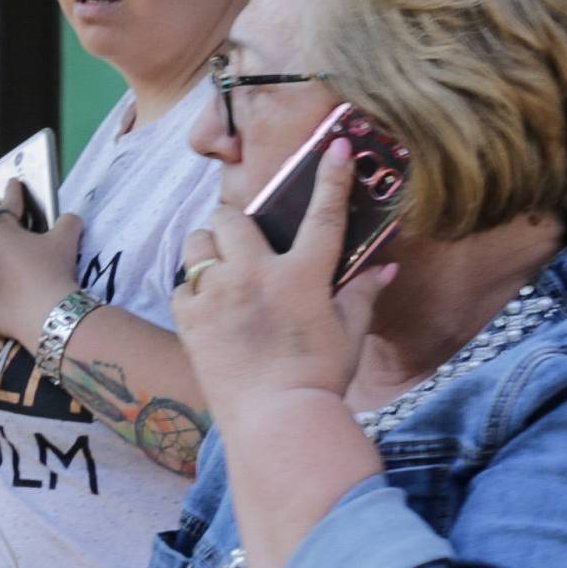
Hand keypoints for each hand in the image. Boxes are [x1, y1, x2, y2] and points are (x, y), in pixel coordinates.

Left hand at [0, 184, 84, 349]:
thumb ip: (67, 222)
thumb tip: (70, 218)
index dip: (14, 192)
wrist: (47, 316)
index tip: (14, 183)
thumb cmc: (53, 271)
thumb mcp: (66, 240)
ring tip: (5, 271)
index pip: (8, 204)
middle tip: (13, 240)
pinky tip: (0, 293)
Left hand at [173, 138, 394, 424]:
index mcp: (302, 276)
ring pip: (197, 244)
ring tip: (222, 272)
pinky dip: (193, 290)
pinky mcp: (188, 316)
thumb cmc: (319, 379)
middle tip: (246, 244)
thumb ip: (362, 295)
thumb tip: (385, 268)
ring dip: (209, 251)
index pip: (323, 215)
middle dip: (236, 224)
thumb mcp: (349, 335)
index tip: (335, 147)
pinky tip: (207, 307)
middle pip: (231, 218)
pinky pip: (181, 284)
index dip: (331, 178)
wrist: (275, 420)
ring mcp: (217, 293)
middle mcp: (255, 275)